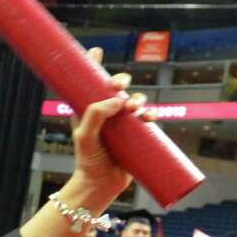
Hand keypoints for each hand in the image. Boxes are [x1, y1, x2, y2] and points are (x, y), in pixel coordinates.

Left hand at [68, 48, 156, 207]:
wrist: (100, 184)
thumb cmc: (87, 160)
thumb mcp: (85, 135)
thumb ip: (95, 114)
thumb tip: (116, 99)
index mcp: (88, 110)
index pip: (90, 84)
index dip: (94, 65)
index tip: (96, 51)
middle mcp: (106, 114)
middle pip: (117, 88)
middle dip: (121, 80)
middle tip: (119, 86)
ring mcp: (122, 124)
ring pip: (135, 101)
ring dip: (138, 98)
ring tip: (133, 108)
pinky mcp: (137, 136)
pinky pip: (148, 119)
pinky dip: (152, 114)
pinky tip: (150, 116)